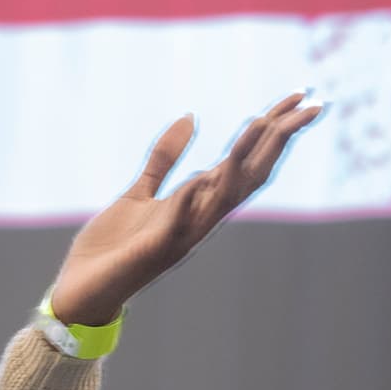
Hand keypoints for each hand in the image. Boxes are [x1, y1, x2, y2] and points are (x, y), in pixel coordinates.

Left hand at [49, 90, 325, 325]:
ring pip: (221, 198)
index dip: (272, 131)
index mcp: (196, 204)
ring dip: (240, 162)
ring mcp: (178, 237)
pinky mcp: (151, 252)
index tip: (300, 96)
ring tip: (258, 123)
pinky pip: (175, 224)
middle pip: (248, 176)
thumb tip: (191, 118)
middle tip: (309, 105)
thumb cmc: (112, 247)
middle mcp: (197, 219)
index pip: (245, 162)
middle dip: (277, 140)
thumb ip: (164, 159)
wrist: (81, 292)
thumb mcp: (138, 192)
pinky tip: (198, 177)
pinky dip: (187, 201)